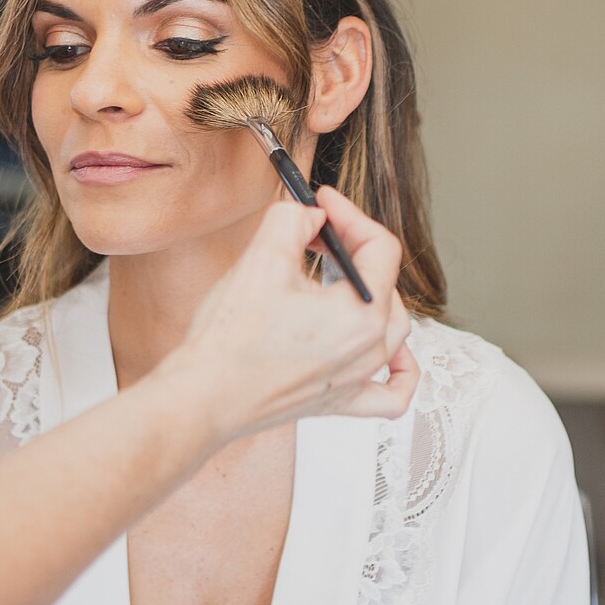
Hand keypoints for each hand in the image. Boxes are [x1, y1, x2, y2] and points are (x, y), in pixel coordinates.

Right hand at [155, 188, 419, 447]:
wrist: (204, 396)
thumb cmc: (230, 340)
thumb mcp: (262, 258)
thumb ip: (293, 219)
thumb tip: (311, 215)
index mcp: (362, 313)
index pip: (379, 246)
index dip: (349, 214)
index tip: (322, 202)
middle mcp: (370, 349)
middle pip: (386, 282)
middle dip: (352, 248)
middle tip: (314, 232)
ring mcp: (358, 379)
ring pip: (393, 328)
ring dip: (372, 294)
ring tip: (338, 277)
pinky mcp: (339, 401)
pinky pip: (391, 391)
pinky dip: (400, 370)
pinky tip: (390, 355)